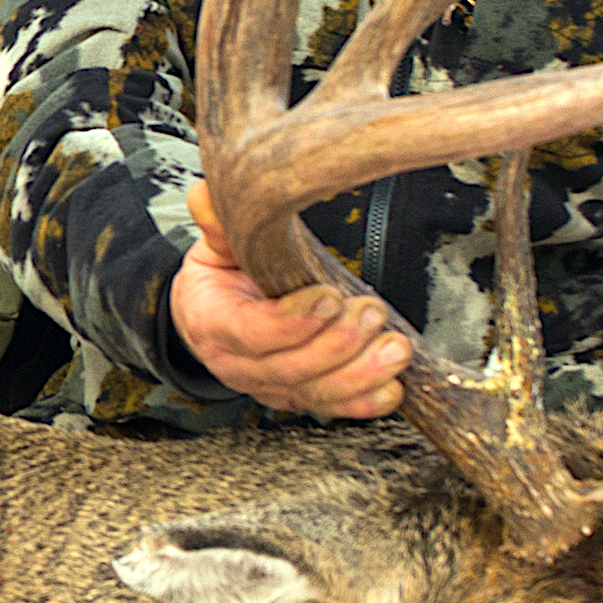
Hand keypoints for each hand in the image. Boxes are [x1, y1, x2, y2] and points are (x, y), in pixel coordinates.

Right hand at [169, 182, 414, 419]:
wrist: (211, 317)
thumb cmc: (220, 279)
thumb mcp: (214, 247)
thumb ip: (217, 224)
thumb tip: (207, 194)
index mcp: (214, 324)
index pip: (251, 332)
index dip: (292, 321)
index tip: (329, 297)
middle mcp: (239, 365)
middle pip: (290, 368)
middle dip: (338, 344)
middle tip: (371, 313)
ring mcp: (269, 386)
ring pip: (315, 392)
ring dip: (360, 374)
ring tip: (394, 348)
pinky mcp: (296, 396)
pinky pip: (331, 407)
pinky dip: (364, 402)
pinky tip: (392, 388)